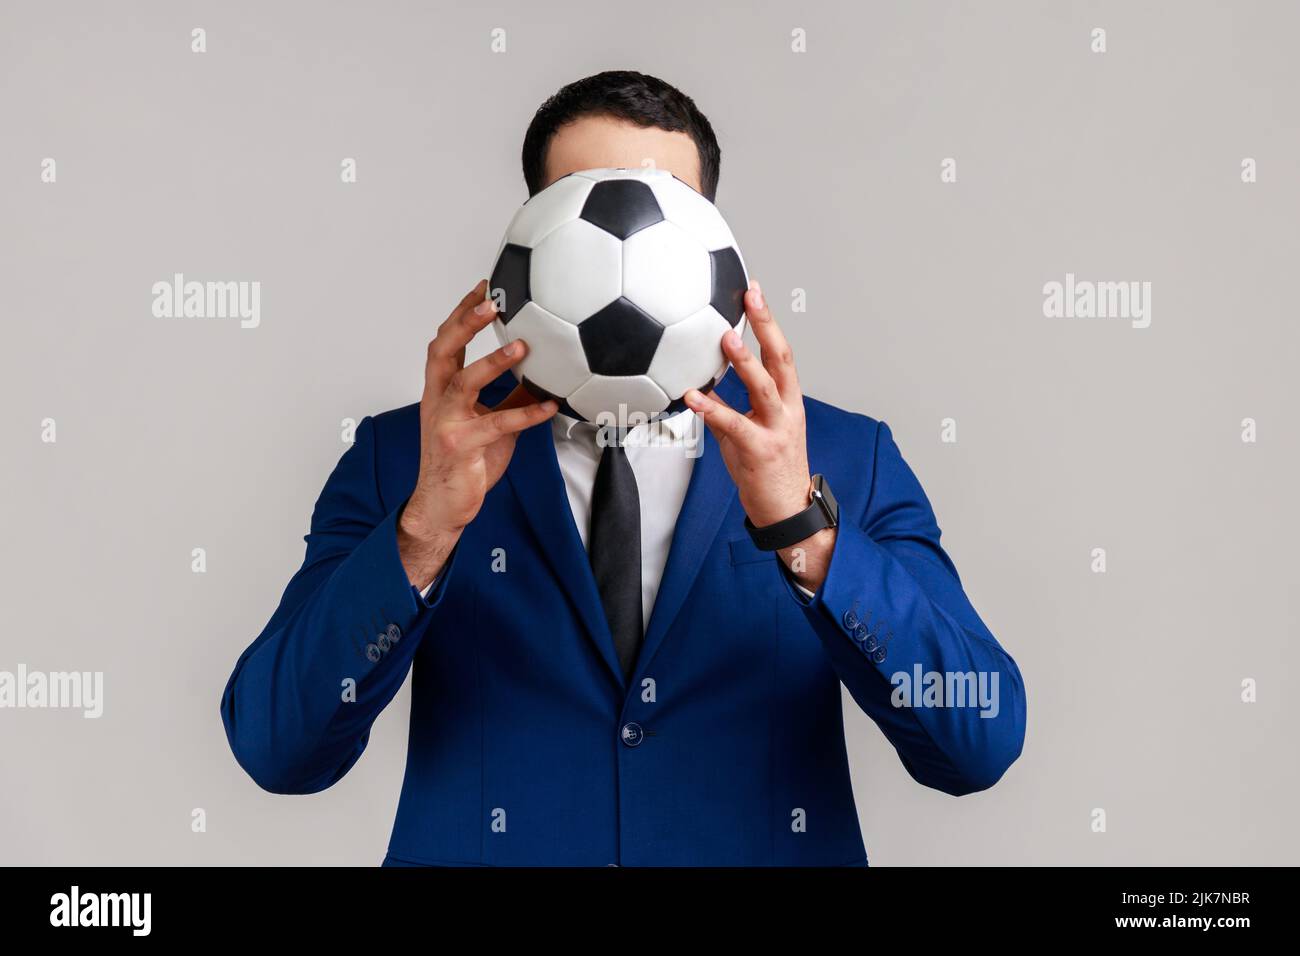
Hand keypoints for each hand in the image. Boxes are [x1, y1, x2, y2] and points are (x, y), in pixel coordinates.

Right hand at [398, 280, 558, 587]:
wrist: (443, 505)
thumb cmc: (465, 462)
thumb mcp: (490, 422)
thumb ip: (510, 396)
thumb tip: (544, 374)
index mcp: (440, 390)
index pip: (445, 341)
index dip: (461, 312)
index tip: (482, 286)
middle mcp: (437, 401)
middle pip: (443, 351)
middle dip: (464, 323)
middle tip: (491, 301)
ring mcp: (446, 423)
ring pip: (464, 384)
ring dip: (492, 363)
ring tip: (522, 346)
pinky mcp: (462, 447)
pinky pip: (498, 425)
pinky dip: (526, 414)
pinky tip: (550, 405)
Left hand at [683, 280, 835, 590]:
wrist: (787, 511)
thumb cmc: (768, 470)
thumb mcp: (750, 432)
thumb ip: (728, 406)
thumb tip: (698, 384)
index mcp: (789, 400)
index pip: (782, 353)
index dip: (769, 322)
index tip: (754, 292)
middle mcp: (788, 410)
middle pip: (782, 359)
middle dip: (767, 326)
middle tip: (750, 296)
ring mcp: (777, 429)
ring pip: (765, 388)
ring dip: (746, 362)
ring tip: (725, 340)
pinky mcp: (760, 450)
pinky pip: (734, 425)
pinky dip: (713, 409)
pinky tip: (692, 396)